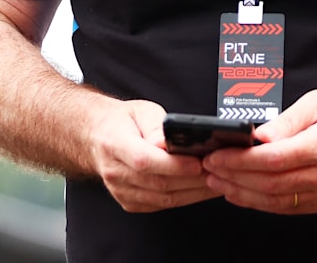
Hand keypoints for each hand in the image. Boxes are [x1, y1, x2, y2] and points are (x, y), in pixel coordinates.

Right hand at [87, 99, 219, 212]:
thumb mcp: (141, 111)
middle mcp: (115, 171)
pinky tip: (200, 190)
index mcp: (115, 143)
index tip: (198, 163)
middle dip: (193, 179)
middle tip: (219, 171)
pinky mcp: (129, 203)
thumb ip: (157, 126)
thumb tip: (171, 143)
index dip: (173, 165)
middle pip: (158, 183)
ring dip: (193, 192)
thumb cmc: (123, 122)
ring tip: (216, 181)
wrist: (97, 137)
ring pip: (162, 199)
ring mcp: (120, 191)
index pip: (145, 160)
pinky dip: (184, 199)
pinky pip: (160, 206)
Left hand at [200, 90, 316, 213]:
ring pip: (275, 201)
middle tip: (208, 169)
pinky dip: (260, 203)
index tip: (216, 155)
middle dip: (233, 178)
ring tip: (217, 182)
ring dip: (241, 194)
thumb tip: (257, 135)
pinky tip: (241, 194)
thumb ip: (287, 121)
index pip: (272, 159)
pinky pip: (286, 208)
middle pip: (269, 183)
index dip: (240, 161)